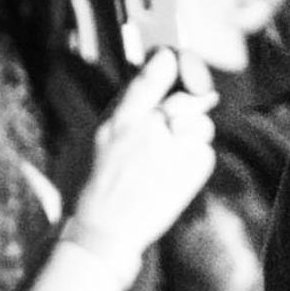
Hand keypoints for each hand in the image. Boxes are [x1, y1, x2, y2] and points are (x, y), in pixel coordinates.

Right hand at [66, 49, 217, 281]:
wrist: (99, 234)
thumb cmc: (84, 191)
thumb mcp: (86, 145)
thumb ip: (116, 118)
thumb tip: (134, 95)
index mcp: (118, 120)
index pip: (149, 79)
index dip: (165, 63)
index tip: (171, 56)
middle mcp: (148, 129)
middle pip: (184, 100)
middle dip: (190, 102)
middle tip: (193, 106)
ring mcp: (173, 148)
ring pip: (201, 125)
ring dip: (193, 134)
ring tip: (172, 156)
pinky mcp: (193, 169)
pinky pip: (205, 151)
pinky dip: (196, 159)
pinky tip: (176, 175)